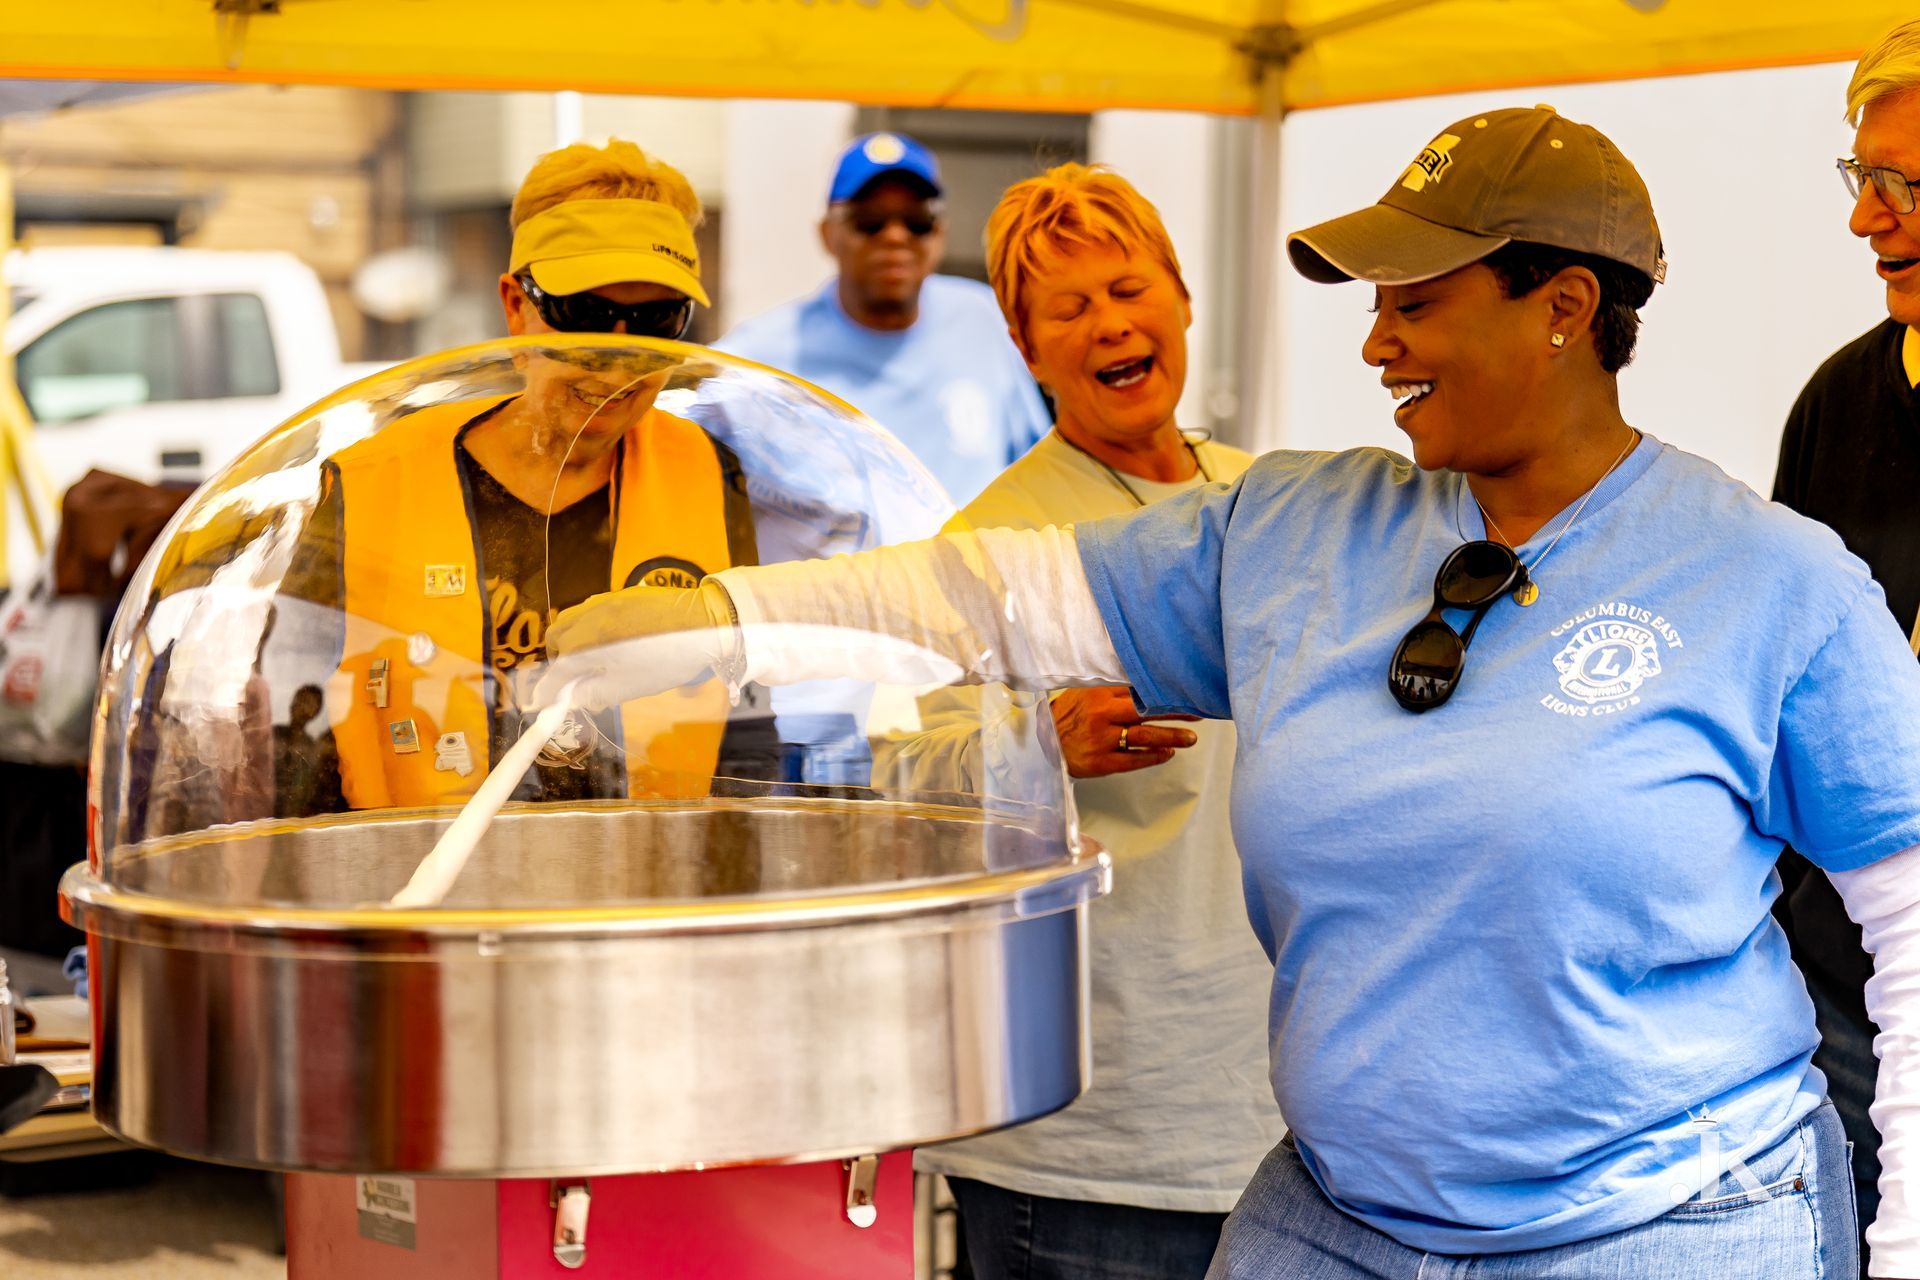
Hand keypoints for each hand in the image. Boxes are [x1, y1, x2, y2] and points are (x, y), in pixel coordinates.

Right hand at [535, 581, 738, 710]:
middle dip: (558, 660)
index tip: (546, 702)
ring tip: (593, 661)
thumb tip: (573, 697)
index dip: (550, 689)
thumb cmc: (666, 660)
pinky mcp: (621, 594)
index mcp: (586, 642)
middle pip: (557, 638)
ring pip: (572, 621)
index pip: (557, 669)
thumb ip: (594, 693)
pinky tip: (611, 642)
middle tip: (574, 679)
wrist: (704, 622)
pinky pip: (591, 611)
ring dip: (572, 642)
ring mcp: (604, 601)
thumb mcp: (627, 686)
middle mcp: (588, 617)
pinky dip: (589, 629)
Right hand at [1050, 686, 1198, 778]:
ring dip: (1170, 737)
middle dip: (1175, 712)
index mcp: (1099, 695)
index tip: (1185, 689)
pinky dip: (1153, 757)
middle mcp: (1102, 715)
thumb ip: (1112, 688)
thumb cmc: (1068, 717)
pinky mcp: (1102, 762)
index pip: (1138, 689)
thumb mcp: (1085, 694)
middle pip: (1146, 711)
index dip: (1163, 690)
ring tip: (1191, 739)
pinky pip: (1134, 760)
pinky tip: (1168, 754)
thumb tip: (1146, 681)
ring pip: (1144, 736)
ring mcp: (1102, 740)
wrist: (1043, 745)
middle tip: (1198, 713)